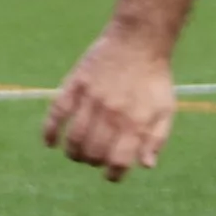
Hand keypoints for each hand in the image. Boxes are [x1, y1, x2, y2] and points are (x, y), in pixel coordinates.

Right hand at [42, 30, 177, 180]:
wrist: (139, 41)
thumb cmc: (154, 79)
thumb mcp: (165, 110)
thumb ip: (156, 139)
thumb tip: (145, 166)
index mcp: (136, 123)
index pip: (119, 162)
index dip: (114, 174)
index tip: (111, 174)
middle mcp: (112, 114)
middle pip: (93, 154)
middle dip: (94, 162)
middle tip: (96, 158)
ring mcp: (92, 99)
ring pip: (74, 139)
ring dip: (74, 153)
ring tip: (78, 153)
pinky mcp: (76, 85)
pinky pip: (56, 113)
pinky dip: (49, 132)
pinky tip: (50, 143)